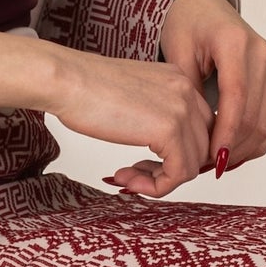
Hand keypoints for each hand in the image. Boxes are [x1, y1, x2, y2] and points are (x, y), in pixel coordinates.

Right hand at [44, 46, 215, 197]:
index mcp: (178, 80)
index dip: (174, 152)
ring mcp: (182, 110)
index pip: (198, 127)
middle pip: (199, 146)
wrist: (66, 81)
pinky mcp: (170, 131)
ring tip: (128, 178)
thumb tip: (162, 145)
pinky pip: (179, 174)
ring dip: (159, 179)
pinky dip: (156, 186)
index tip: (145, 163)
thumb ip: (154, 115)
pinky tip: (128, 180)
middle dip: (169, 167)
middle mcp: (187, 90)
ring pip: (192, 163)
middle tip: (135, 174)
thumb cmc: (85, 88)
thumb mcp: (133, 99)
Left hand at [160, 0, 265, 175]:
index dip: (226, 132)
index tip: (212, 158)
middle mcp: (261, 55)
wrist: (202, 6)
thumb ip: (190, 92)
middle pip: (256, 114)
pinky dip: (257, 139)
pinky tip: (235, 152)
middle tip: (208, 167)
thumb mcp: (177, 55)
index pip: (237, 98)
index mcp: (236, 44)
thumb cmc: (185, 25)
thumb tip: (198, 135)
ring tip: (219, 164)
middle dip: (234, 146)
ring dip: (247, 148)